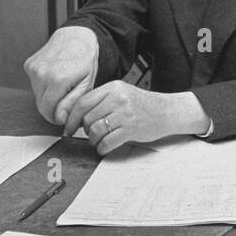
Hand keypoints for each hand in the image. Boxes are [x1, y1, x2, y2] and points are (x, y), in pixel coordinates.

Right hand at [23, 26, 98, 127]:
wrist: (76, 36)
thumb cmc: (85, 60)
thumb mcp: (87, 84)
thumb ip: (73, 103)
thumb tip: (60, 118)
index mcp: (58, 80)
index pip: (49, 112)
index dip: (58, 117)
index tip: (66, 114)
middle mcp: (42, 74)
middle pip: (41, 106)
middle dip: (53, 109)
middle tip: (66, 101)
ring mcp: (33, 69)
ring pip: (37, 96)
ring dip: (48, 97)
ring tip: (62, 86)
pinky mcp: (29, 65)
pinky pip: (34, 85)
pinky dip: (43, 86)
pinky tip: (54, 77)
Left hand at [66, 83, 210, 154]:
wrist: (168, 111)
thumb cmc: (142, 105)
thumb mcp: (122, 94)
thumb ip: (102, 101)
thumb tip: (75, 117)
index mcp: (114, 87)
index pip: (83, 102)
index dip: (72, 118)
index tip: (68, 128)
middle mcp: (119, 98)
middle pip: (88, 118)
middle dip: (85, 130)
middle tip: (90, 134)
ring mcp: (126, 114)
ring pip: (95, 130)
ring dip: (93, 140)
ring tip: (98, 141)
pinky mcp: (132, 129)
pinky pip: (107, 142)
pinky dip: (102, 148)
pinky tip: (105, 147)